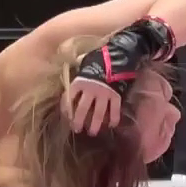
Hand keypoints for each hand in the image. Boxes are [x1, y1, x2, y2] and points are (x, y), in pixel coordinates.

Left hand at [68, 17, 175, 135]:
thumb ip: (79, 74)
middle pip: (83, 109)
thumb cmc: (99, 58)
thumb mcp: (84, 64)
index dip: (67, 108)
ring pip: (98, 112)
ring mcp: (104, 93)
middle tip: (77, 129)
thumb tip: (72, 82)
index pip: (70, 98)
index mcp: (80, 81)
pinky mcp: (116, 95)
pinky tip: (111, 125)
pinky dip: (113, 118)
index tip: (66, 116)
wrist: (119, 54)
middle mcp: (91, 89)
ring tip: (92, 132)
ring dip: (94, 124)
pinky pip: (115, 110)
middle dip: (79, 120)